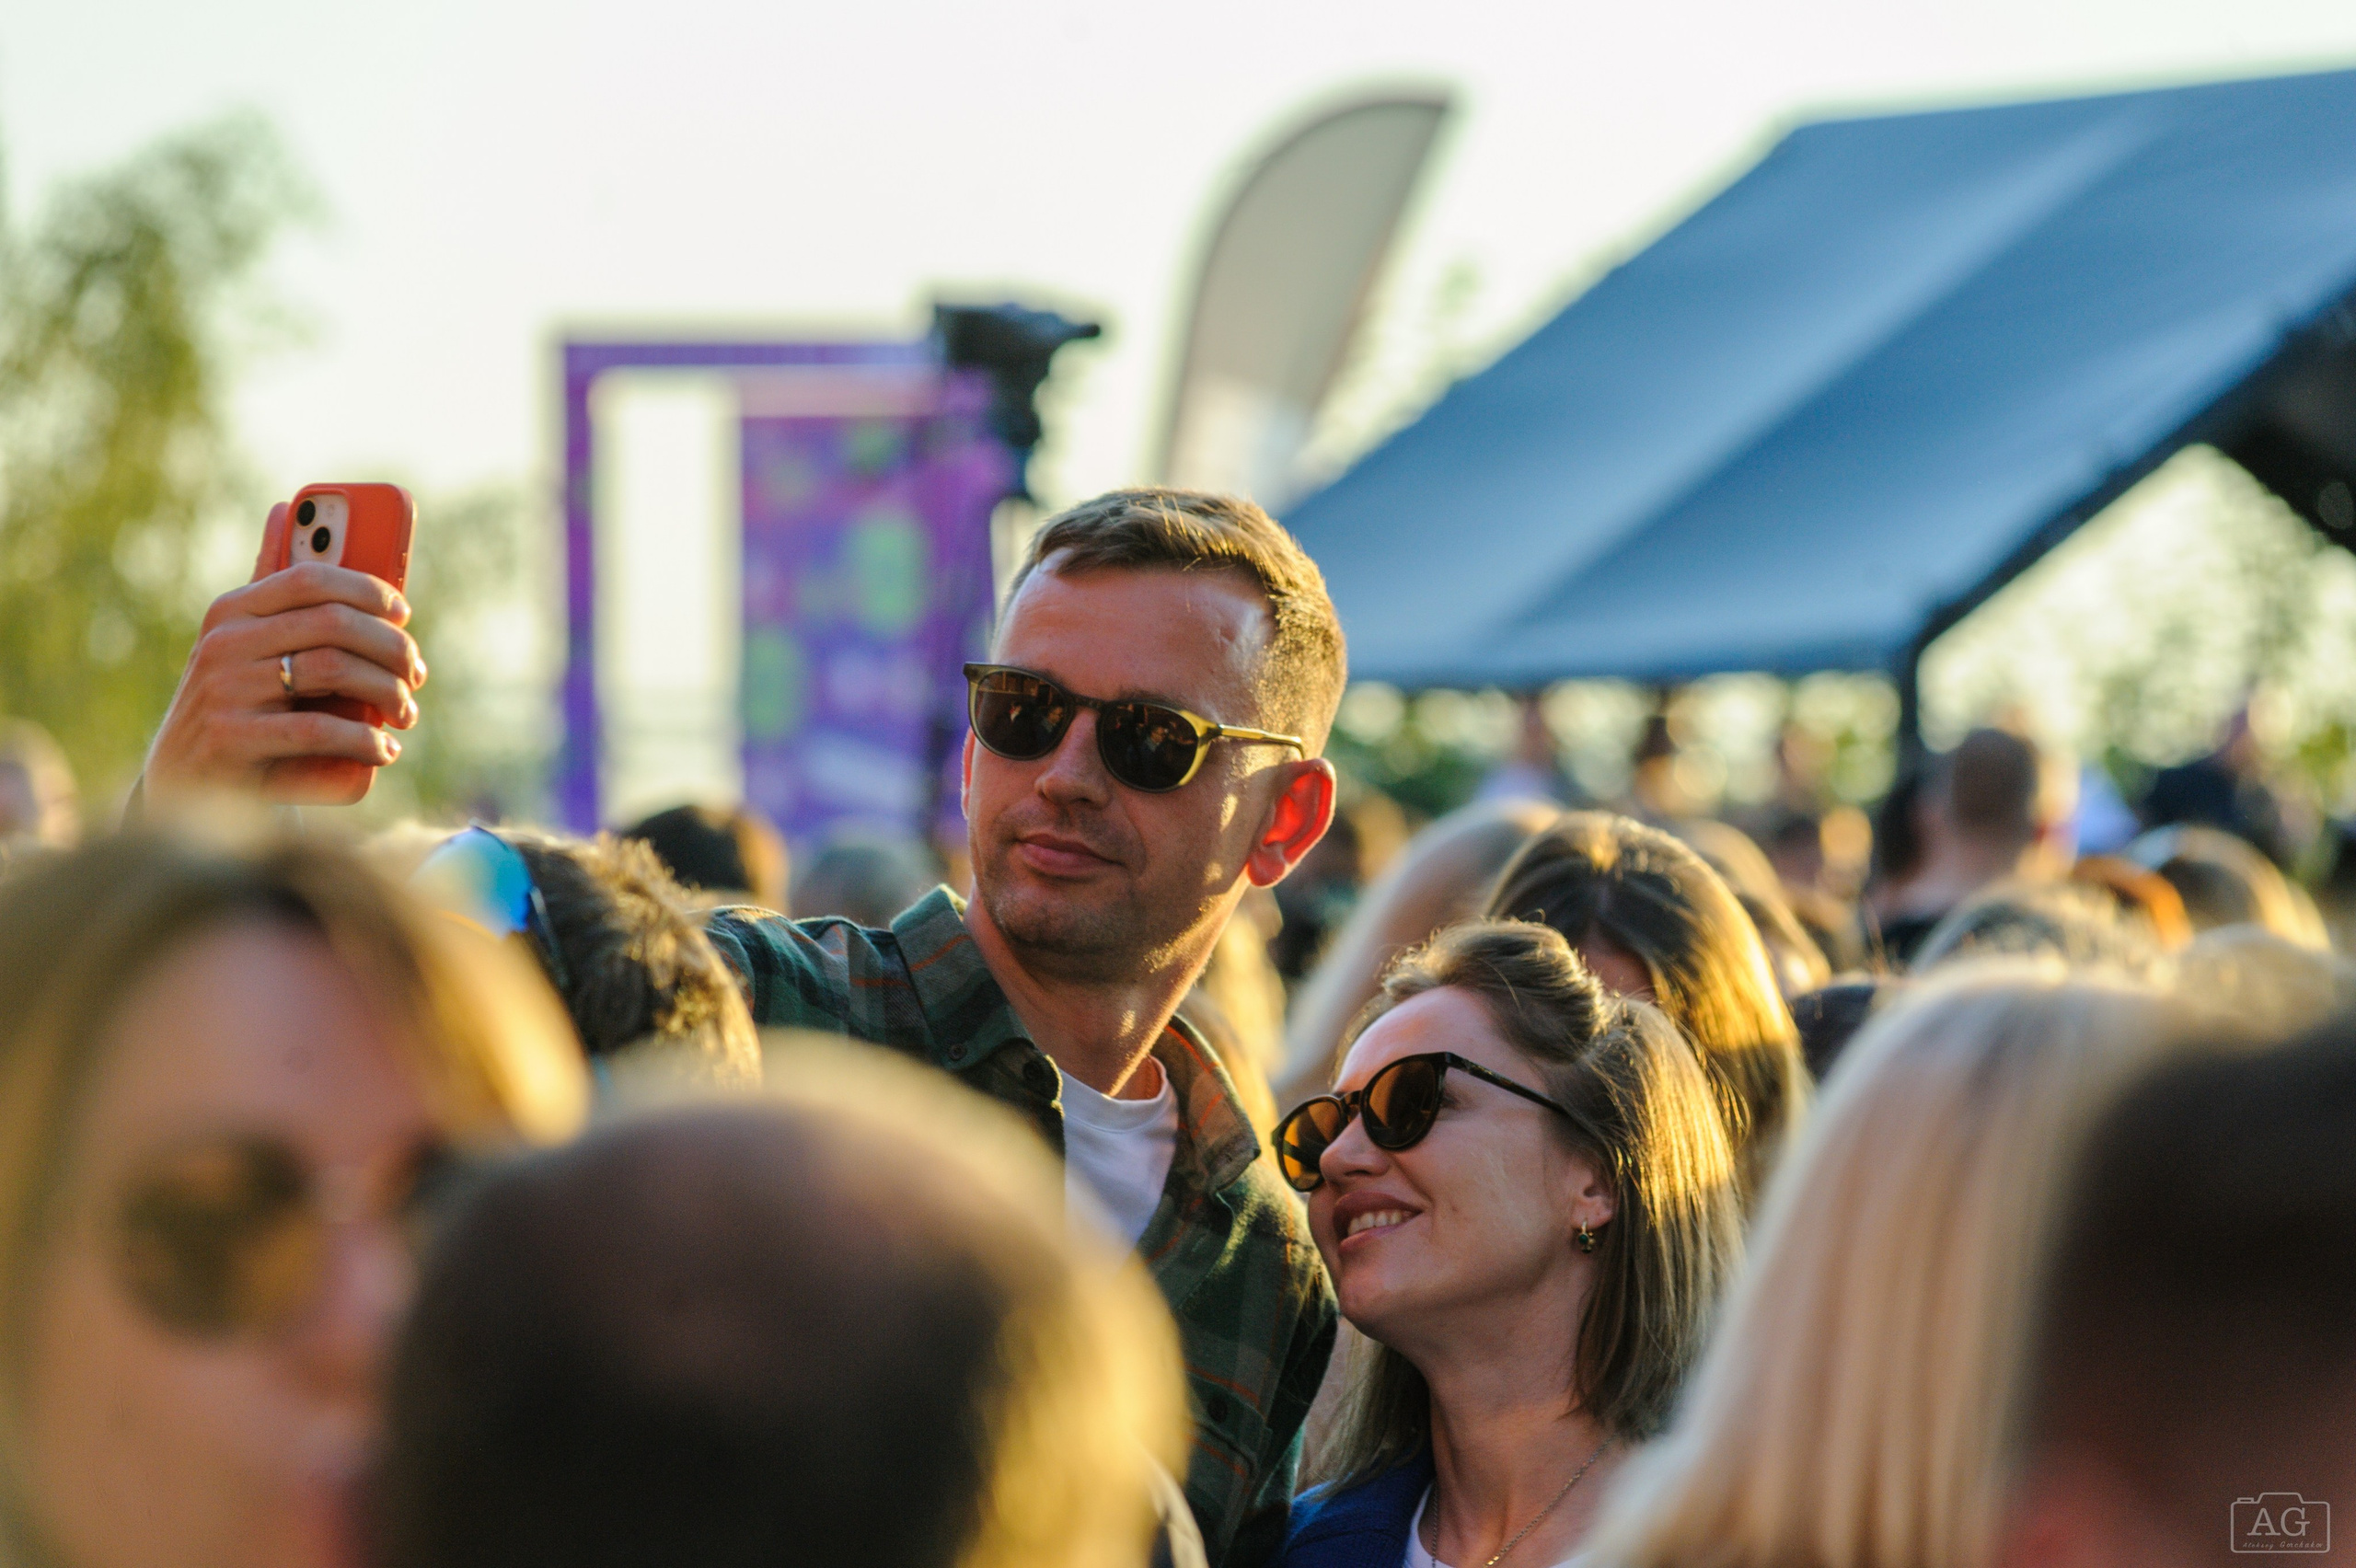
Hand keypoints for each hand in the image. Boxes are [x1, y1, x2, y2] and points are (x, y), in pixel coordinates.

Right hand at [142, 503, 426, 806]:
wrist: (184, 785)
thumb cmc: (236, 704)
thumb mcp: (247, 642)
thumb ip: (272, 585)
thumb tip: (284, 505)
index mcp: (232, 610)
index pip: (313, 578)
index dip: (370, 590)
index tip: (404, 613)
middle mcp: (224, 643)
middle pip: (335, 624)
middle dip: (392, 648)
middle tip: (417, 674)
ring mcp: (224, 691)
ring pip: (335, 671)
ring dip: (388, 694)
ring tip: (406, 714)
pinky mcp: (232, 741)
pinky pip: (318, 730)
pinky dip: (365, 741)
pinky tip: (384, 751)